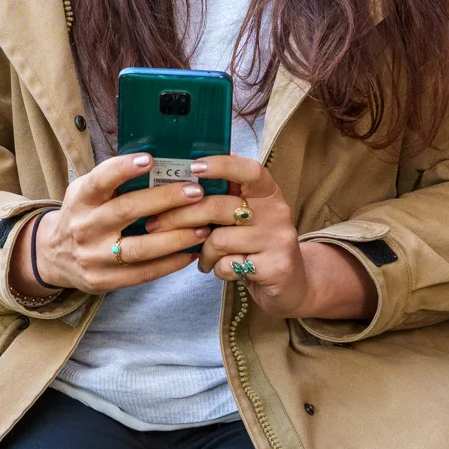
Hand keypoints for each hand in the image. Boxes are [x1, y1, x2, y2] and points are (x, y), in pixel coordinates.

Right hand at [8, 153, 212, 298]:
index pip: (100, 180)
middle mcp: (84, 226)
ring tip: (203, 227)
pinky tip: (190, 252)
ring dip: (176, 237)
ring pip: (140, 248)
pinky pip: (143, 273)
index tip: (150, 159)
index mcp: (81, 198)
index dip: (123, 169)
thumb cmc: (83, 215)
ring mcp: (93, 256)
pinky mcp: (103, 281)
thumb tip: (161, 162)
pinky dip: (170, 264)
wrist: (54, 256)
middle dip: (165, 200)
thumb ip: (113, 181)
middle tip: (195, 192)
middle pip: (127, 211)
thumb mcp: (86, 192)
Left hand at [155, 155, 373, 322]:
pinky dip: (216, 269)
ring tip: (202, 257)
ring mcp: (279, 239)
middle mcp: (277, 211)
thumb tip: (185, 172)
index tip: (193, 166)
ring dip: (202, 251)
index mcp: (268, 192)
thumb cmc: (256, 244)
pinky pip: (228, 264)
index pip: (249, 169)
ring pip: (219, 239)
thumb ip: (225, 197)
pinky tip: (220, 269)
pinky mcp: (275, 267)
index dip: (221, 165)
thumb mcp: (246, 216)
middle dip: (181, 216)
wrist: (291, 283)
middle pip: (220, 206)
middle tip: (157, 224)